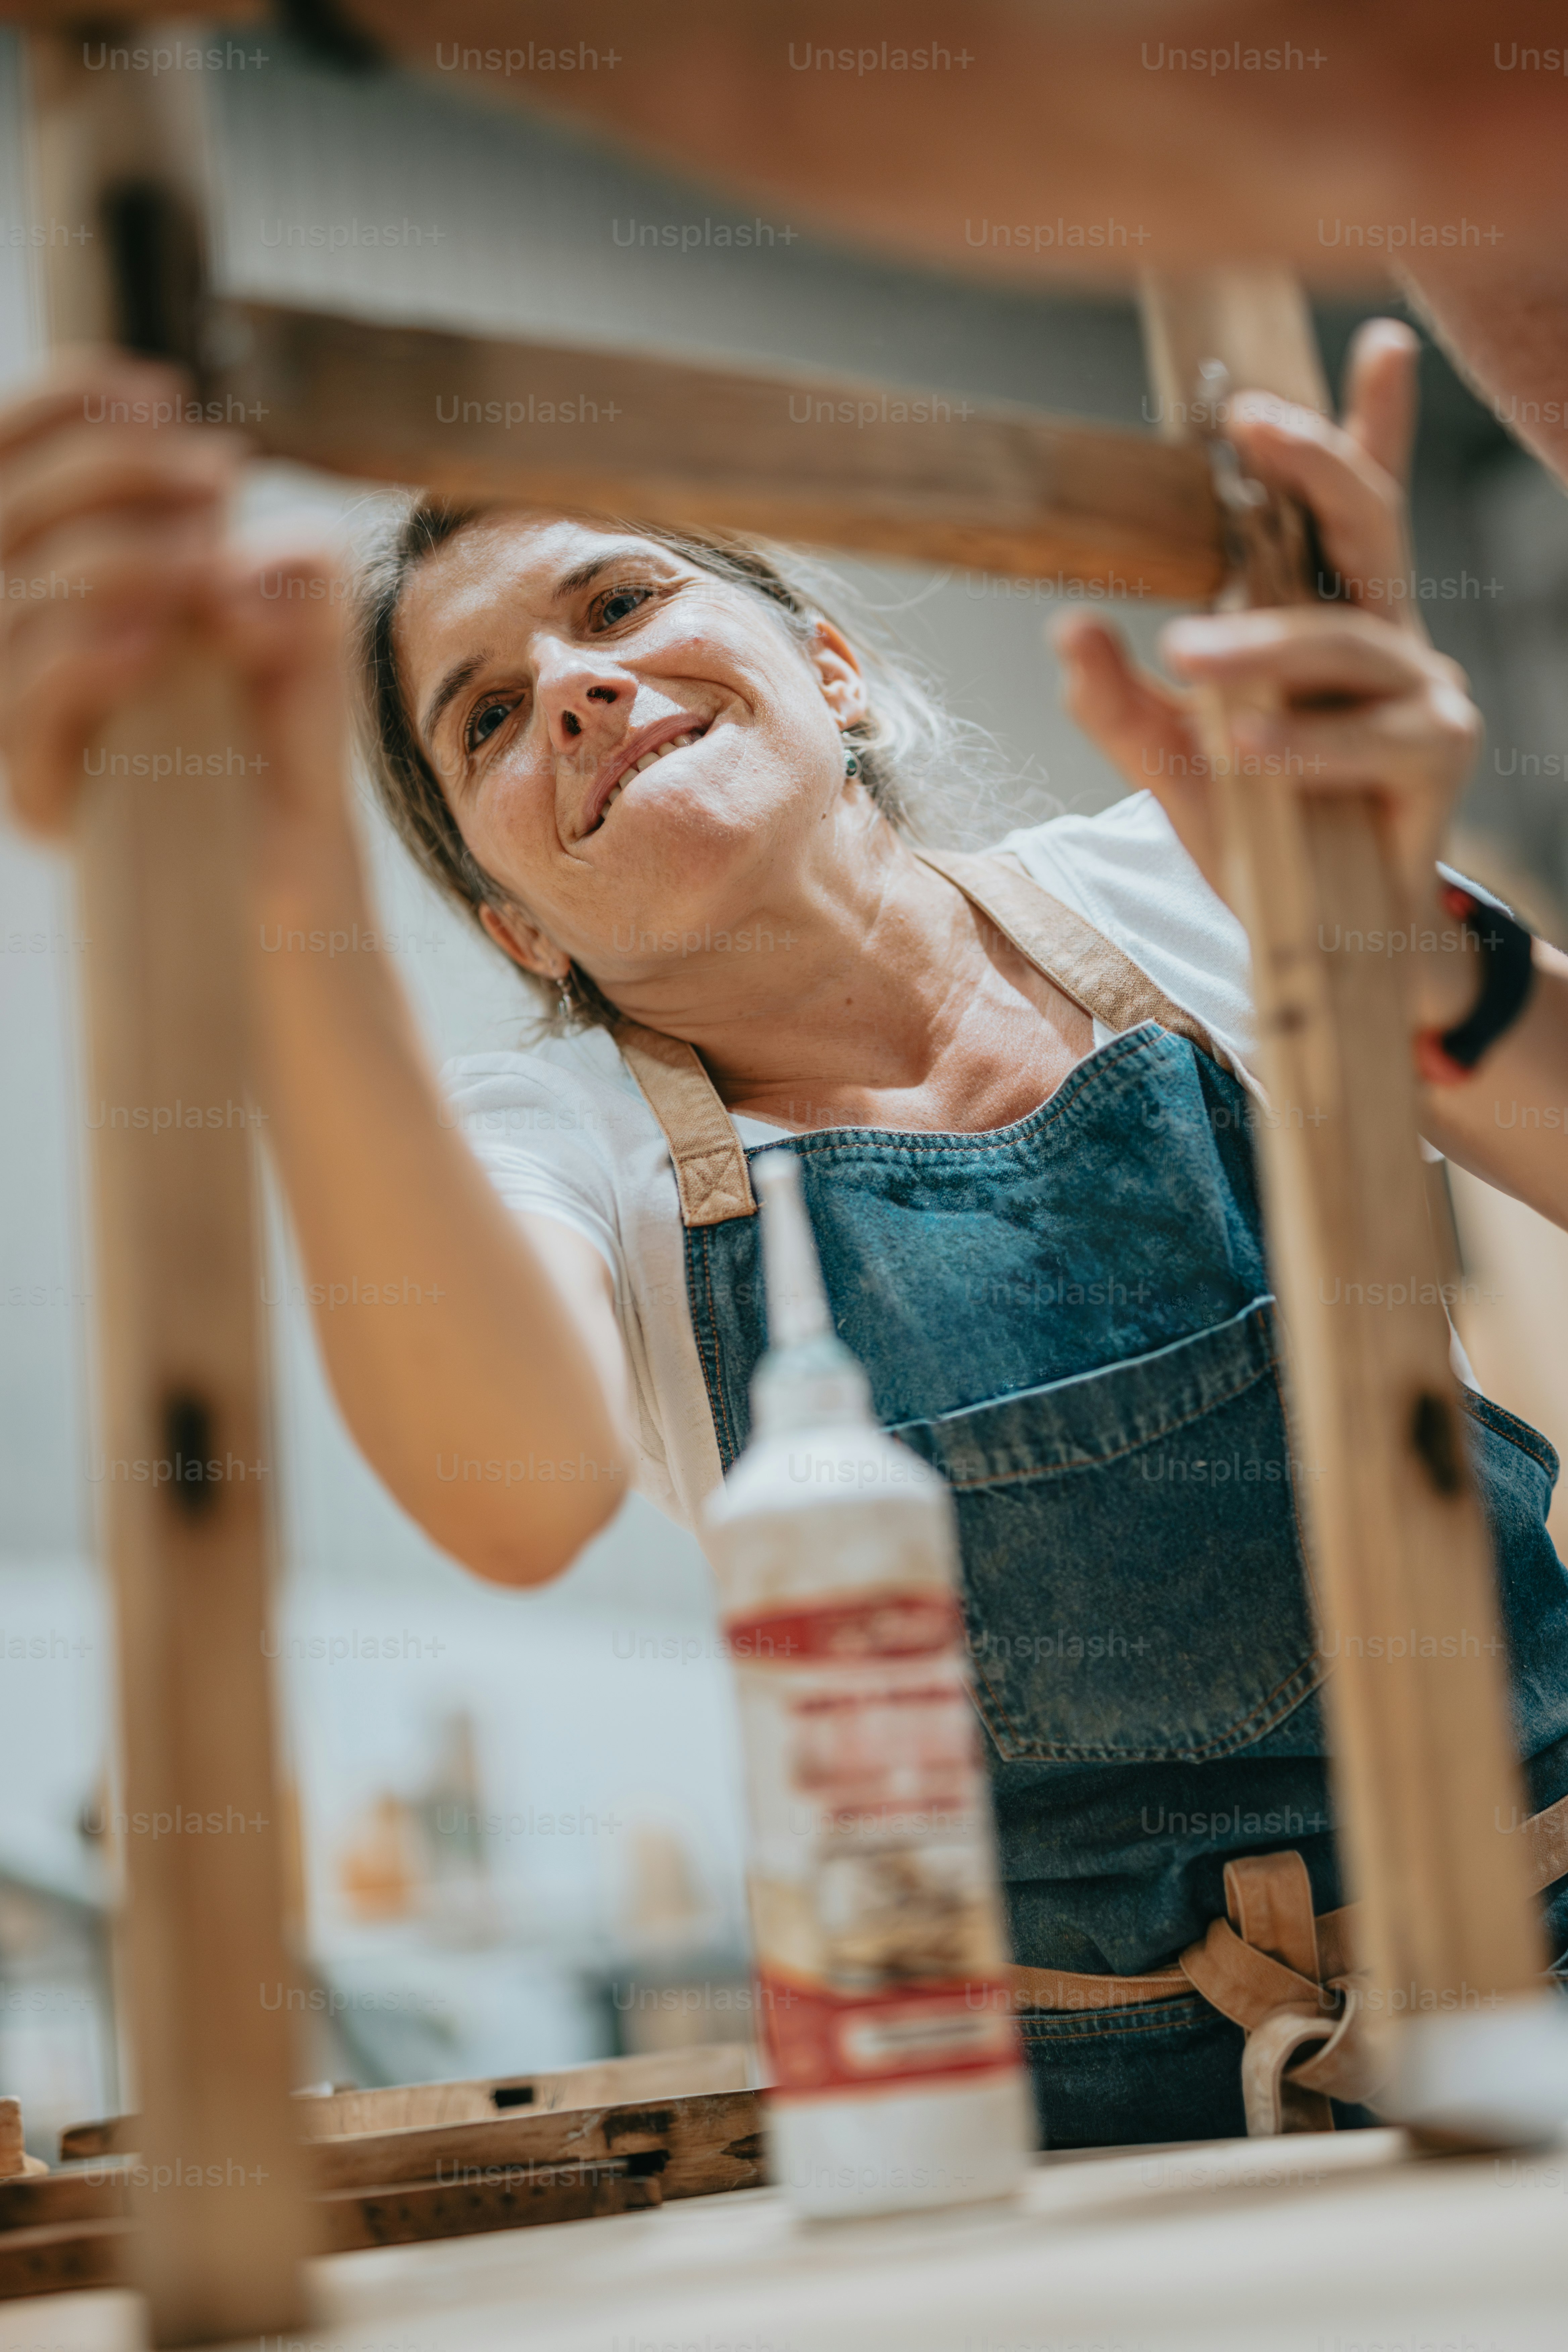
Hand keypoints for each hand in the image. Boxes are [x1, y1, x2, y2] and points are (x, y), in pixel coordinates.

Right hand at [0, 350, 353, 882]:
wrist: (297, 855)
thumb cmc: (284, 718)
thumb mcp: (299, 607)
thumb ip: (275, 553)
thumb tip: (221, 562)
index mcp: (48, 567)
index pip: (7, 459)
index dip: (61, 406)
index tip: (161, 393)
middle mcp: (14, 631)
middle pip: (2, 510)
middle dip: (108, 470)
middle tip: (215, 475)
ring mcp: (14, 712)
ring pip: (7, 598)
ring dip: (110, 557)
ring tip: (199, 559)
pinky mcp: (34, 788)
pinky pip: (20, 702)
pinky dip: (81, 655)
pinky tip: (150, 642)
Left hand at [1052, 319, 1482, 1015]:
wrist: (1320, 934)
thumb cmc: (1260, 826)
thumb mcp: (1169, 758)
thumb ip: (1115, 697)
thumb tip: (1067, 626)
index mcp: (1330, 614)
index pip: (1357, 502)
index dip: (1374, 418)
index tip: (1377, 340)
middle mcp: (1386, 633)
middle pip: (1368, 521)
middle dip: (1317, 462)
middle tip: (1254, 424)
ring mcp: (1423, 689)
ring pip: (1345, 640)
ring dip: (1263, 645)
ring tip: (1188, 658)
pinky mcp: (1438, 754)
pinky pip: (1371, 735)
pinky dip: (1302, 743)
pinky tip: (1247, 747)